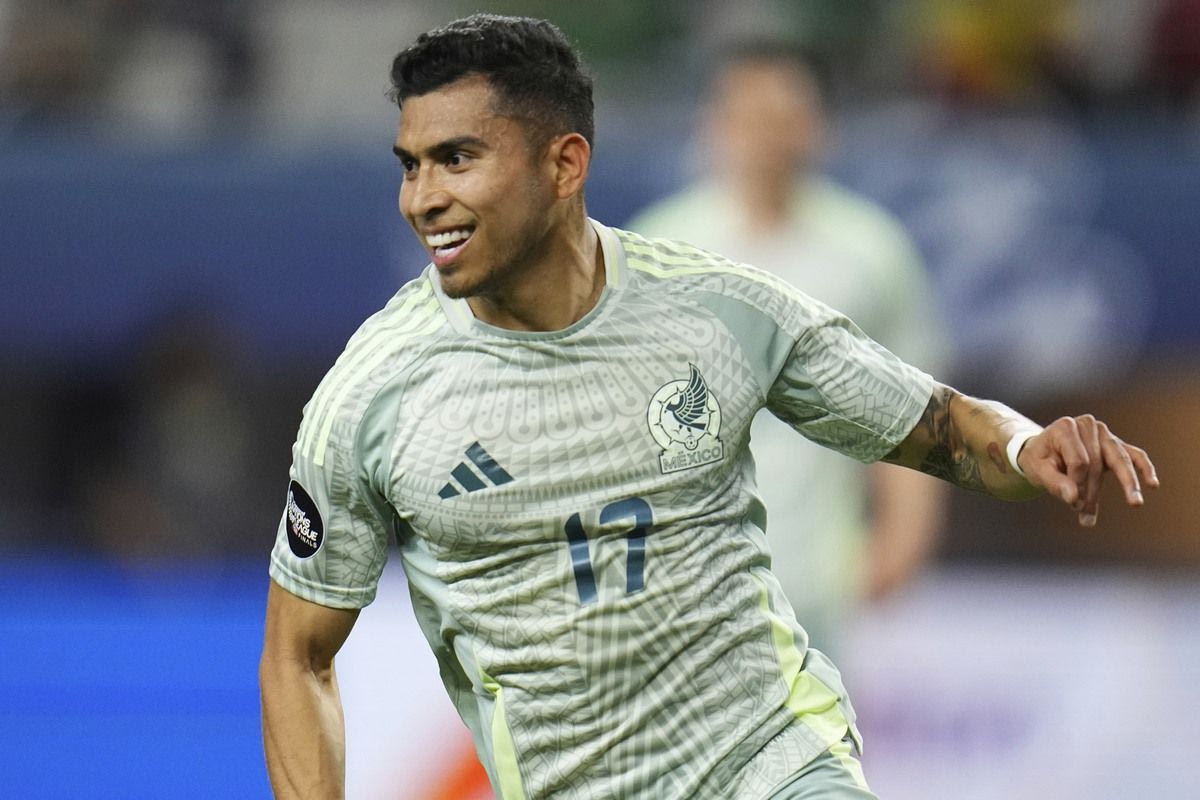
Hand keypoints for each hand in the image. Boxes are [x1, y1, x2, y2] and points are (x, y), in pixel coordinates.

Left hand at [1017, 415, 1158, 526]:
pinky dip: (1144, 468)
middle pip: (1098, 463)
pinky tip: (1152, 483)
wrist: (1043, 451)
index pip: (1079, 461)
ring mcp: (1104, 433)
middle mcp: (1088, 425)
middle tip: (1085, 516)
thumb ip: (1054, 483)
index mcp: (1065, 427)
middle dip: (1092, 490)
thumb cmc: (1039, 460)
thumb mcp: (1037, 471)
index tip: (1069, 499)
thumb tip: (1073, 498)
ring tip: (1135, 502)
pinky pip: (1134, 455)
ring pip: (1118, 461)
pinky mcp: (1116, 444)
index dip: (1075, 483)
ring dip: (1125, 484)